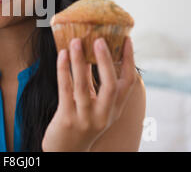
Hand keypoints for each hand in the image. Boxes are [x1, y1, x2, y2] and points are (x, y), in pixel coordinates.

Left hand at [42, 36, 136, 151]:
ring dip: (80, 61)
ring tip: (75, 41)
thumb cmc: (81, 121)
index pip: (128, 83)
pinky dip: (63, 70)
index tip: (126, 39)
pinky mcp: (67, 119)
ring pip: (84, 86)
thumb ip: (97, 84)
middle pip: (111, 85)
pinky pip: (65, 90)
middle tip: (99, 40)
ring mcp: (85, 118)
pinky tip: (62, 55)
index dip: (129, 60)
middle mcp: (104, 115)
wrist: (66, 151)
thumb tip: (93, 52)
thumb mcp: (96, 106)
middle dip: (106, 61)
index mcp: (115, 109)